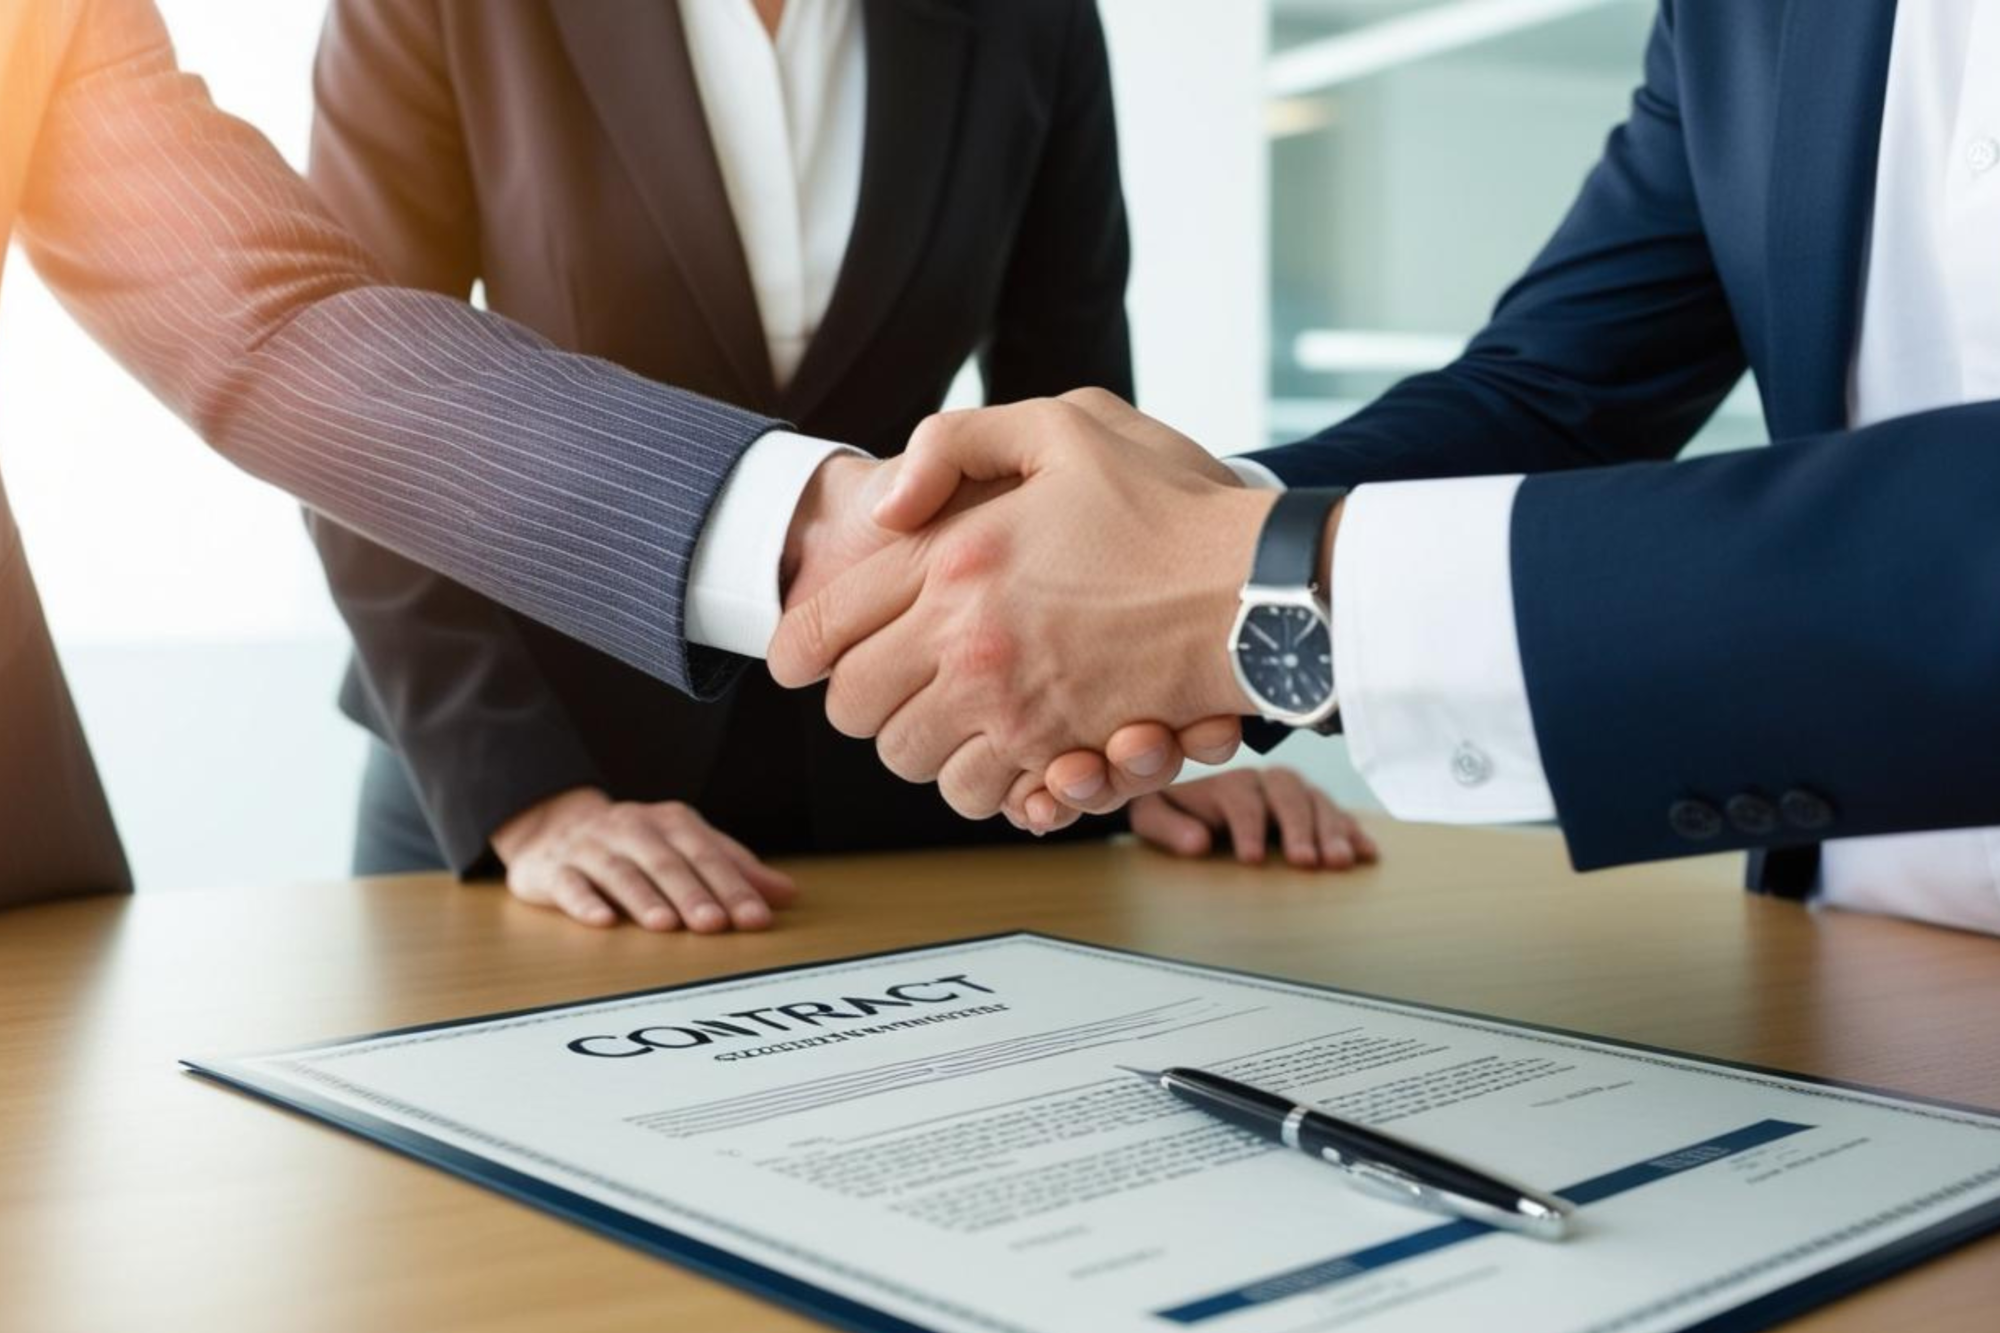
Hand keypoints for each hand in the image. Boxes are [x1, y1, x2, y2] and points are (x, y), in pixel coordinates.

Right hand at [490, 787, 797, 930]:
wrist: (553, 826)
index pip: (707, 854)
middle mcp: (631, 828)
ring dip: (644, 898)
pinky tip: (602, 922)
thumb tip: (787, 894)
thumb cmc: (635, 844)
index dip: (733, 886)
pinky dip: (584, 903)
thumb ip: (733, 869)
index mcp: (669, 822)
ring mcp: (590, 847)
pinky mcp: (553, 869)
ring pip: (620, 872)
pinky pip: (569, 885)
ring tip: (667, 925)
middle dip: (693, 894)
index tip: (756, 919)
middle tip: (715, 925)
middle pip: (666, 862)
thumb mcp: (686, 847)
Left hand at [769, 390, 1272, 819]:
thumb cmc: (1167, 504)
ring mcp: (1012, 705)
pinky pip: (978, 795)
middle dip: (864, 700)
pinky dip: (979, 781)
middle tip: (890, 680)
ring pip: (910, 762)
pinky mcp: (1059, 751)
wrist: (1259, 585)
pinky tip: (999, 745)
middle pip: (856, 710)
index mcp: (953, 559)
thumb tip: (885, 506)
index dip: (796, 649)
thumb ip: (954, 444)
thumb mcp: (1061, 425)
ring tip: (948, 713)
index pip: (825, 629)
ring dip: (920, 743)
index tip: (796, 659)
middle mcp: (968, 641)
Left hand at [1129, 768, 1378, 867]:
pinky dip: (1354, 831)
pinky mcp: (1314, 810)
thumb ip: (1170, 827)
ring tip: (1340, 862)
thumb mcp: (1154, 817)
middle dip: (1298, 828)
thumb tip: (1197, 842)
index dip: (1248, 827)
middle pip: (1288, 796)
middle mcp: (1264, 782)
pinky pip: (1339, 814)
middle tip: (1305, 862)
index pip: (1242, 800)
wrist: (1184, 805)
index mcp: (1227, 783)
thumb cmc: (1172, 814)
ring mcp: (1293, 794)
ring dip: (1332, 831)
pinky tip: (1366, 852)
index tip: (1251, 859)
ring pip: (1318, 803)